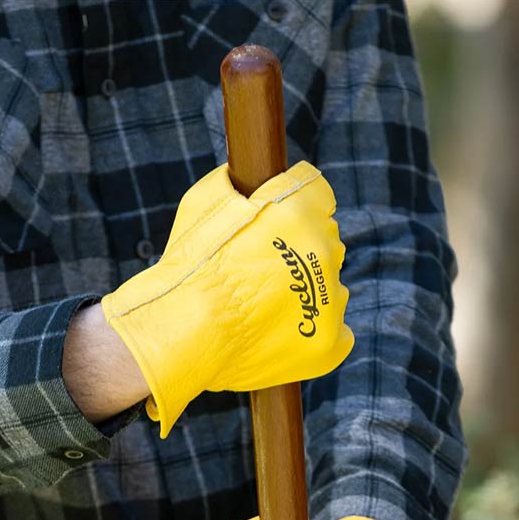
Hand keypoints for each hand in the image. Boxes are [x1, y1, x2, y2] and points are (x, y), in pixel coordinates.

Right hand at [100, 161, 352, 436]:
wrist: (183, 340)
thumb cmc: (187, 271)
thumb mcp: (203, 202)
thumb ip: (238, 182)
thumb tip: (246, 176)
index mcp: (299, 212)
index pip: (319, 197)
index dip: (294, 210)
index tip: (275, 227)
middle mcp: (324, 252)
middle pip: (325, 243)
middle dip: (300, 252)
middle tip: (259, 274)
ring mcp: (331, 301)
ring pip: (330, 287)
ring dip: (307, 292)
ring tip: (264, 309)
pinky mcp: (331, 343)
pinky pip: (336, 330)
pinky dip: (313, 330)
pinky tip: (280, 333)